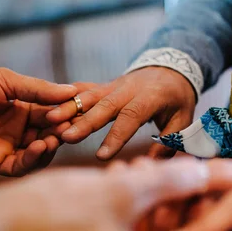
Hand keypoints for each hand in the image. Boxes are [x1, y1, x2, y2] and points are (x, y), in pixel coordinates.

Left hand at [0, 68, 76, 175]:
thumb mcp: (6, 82)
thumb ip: (37, 90)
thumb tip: (71, 90)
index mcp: (23, 109)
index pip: (52, 114)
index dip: (64, 114)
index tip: (77, 111)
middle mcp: (19, 130)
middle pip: (49, 135)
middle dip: (61, 133)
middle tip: (70, 129)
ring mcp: (8, 147)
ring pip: (39, 154)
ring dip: (49, 147)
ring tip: (52, 139)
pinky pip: (21, 166)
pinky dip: (33, 159)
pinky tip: (38, 147)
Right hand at [0, 158, 210, 230]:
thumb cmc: (51, 215)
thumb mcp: (118, 191)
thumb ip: (168, 182)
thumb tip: (204, 174)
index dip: (208, 214)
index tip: (210, 184)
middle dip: (177, 204)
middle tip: (178, 170)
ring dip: (150, 205)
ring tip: (142, 167)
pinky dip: (128, 214)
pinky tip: (120, 179)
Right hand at [46, 67, 196, 159]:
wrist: (169, 67)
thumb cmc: (177, 99)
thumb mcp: (184, 118)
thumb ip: (170, 140)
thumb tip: (154, 163)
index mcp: (150, 97)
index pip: (131, 117)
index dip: (116, 136)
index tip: (102, 156)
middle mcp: (127, 89)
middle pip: (104, 105)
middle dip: (84, 122)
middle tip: (67, 138)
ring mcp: (112, 85)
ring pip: (88, 95)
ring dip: (68, 107)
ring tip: (50, 121)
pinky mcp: (102, 86)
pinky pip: (82, 90)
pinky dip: (64, 98)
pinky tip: (47, 108)